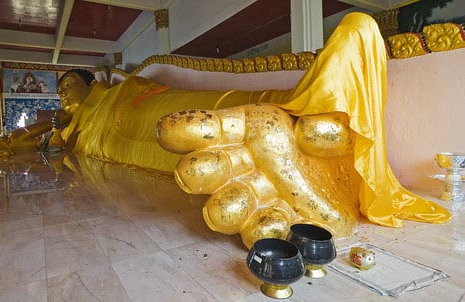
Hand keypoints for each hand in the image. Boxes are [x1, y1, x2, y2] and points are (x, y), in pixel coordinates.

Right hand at [157, 104, 359, 248]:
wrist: (354, 171)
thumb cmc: (331, 137)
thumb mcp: (336, 115)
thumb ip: (326, 120)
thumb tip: (310, 133)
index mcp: (249, 129)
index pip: (208, 128)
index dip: (186, 131)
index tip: (166, 132)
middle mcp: (243, 165)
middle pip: (201, 172)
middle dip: (195, 173)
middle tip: (192, 172)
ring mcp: (256, 197)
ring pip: (221, 210)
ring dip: (224, 208)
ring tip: (243, 199)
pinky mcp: (277, 223)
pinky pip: (260, 235)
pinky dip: (265, 232)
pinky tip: (277, 223)